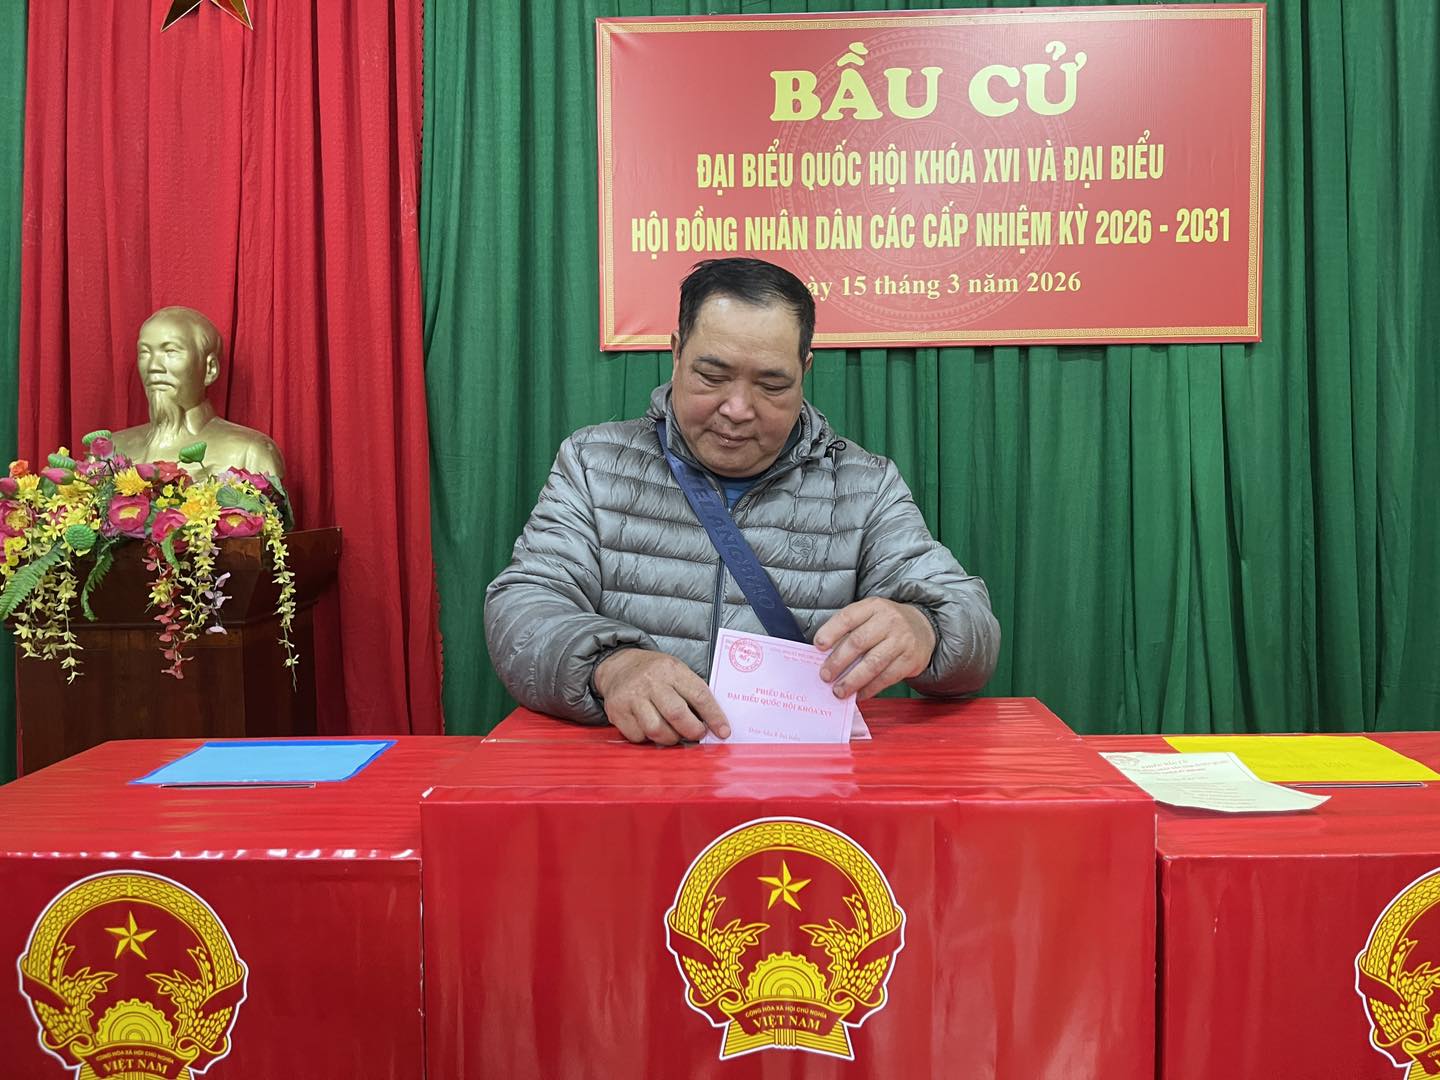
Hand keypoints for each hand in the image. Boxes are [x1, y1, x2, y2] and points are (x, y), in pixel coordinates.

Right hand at [593, 649, 731, 745]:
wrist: (617, 667)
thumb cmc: (654, 674)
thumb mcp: (676, 672)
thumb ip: (692, 693)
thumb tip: (713, 723)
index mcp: (671, 669)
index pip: (698, 695)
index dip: (714, 716)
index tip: (723, 731)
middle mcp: (650, 682)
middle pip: (677, 714)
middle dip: (692, 731)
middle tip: (697, 734)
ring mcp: (632, 697)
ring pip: (657, 730)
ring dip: (670, 738)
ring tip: (674, 734)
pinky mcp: (616, 711)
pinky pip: (638, 736)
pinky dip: (647, 739)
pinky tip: (650, 728)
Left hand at [814, 599, 935, 699]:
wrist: (923, 628)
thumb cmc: (886, 624)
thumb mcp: (869, 616)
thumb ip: (849, 631)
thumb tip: (825, 656)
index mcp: (873, 606)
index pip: (848, 617)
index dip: (831, 631)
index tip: (818, 646)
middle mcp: (889, 621)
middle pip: (858, 642)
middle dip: (838, 662)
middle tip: (825, 676)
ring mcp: (902, 641)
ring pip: (873, 663)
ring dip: (852, 680)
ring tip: (838, 691)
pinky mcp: (910, 660)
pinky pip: (886, 678)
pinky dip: (870, 689)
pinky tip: (859, 694)